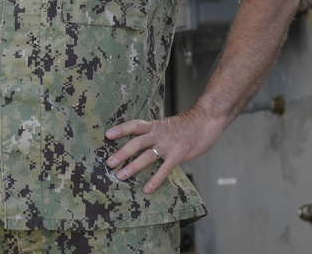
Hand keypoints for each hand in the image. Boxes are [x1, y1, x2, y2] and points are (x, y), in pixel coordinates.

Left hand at [105, 108, 222, 193]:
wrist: (205, 121)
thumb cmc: (185, 125)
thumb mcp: (165, 125)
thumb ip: (153, 133)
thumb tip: (140, 142)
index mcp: (154, 126)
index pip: (134, 125)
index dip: (120, 129)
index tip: (107, 135)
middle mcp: (158, 134)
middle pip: (136, 142)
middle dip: (122, 153)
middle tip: (109, 163)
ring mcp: (168, 145)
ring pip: (147, 156)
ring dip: (133, 167)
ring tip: (121, 176)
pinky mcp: (178, 155)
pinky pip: (164, 169)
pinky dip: (155, 180)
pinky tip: (147, 189)